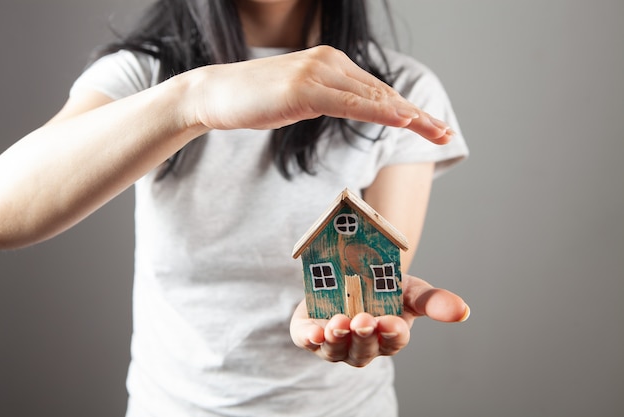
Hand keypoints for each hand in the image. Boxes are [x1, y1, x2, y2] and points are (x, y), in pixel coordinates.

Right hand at [184, 45, 452, 143]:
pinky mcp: (304, 88)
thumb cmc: (255, 99)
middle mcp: (329, 61)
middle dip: (417, 115)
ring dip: (408, 115)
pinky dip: (379, 111)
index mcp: (330, 63)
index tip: (429, 126)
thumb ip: (328, 99)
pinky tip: (401, 119)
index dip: (406, 109)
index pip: (376, 89)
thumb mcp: (300, 98)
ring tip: (435, 131)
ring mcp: (317, 72)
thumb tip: (351, 108)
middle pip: (383, 92)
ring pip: (372, 96)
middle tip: (444, 133)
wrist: (216, 94)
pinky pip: (349, 102)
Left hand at [290, 274, 469, 366]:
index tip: (391, 322)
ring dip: (337, 339)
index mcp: (389, 336)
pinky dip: (309, 338)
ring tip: (339, 324)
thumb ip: (433, 301)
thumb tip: (464, 311)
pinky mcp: (309, 332)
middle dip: (364, 337)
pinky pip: (307, 341)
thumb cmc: (384, 287)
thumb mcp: (410, 288)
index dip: (393, 333)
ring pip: (336, 350)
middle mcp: (363, 345)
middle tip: (364, 320)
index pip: (394, 340)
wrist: (349, 272)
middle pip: (364, 349)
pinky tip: (313, 332)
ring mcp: (335, 342)